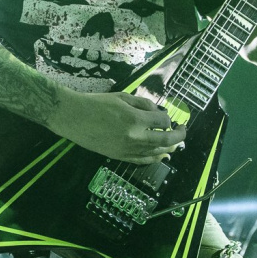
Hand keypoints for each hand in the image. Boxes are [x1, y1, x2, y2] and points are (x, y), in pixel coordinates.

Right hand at [46, 90, 184, 164]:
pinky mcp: (119, 156)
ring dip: (169, 147)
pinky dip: (154, 158)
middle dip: (178, 135)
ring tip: (176, 144)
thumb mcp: (122, 97)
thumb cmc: (96, 103)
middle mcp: (134, 137)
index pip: (162, 120)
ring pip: (156, 151)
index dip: (168, 117)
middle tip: (183, 130)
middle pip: (165, 139)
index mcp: (135, 119)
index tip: (167, 115)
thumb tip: (157, 111)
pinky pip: (142, 160)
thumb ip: (143, 104)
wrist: (73, 118)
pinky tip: (161, 155)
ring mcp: (127, 149)